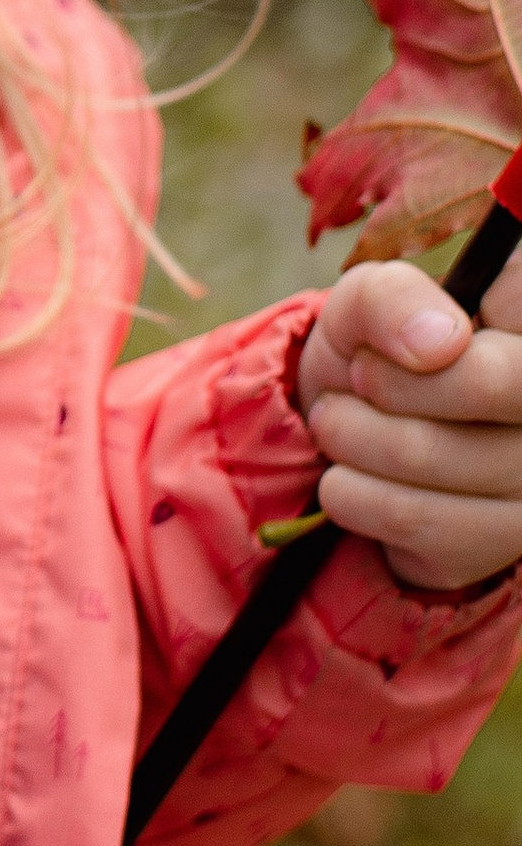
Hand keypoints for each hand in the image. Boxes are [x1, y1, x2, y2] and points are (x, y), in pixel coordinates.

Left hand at [294, 253, 521, 593]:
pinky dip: (348, 490)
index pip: (517, 299)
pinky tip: (353, 476)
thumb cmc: (376, 357)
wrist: (351, 449)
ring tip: (341, 423)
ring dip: (347, 433)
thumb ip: (393, 298)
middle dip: (383, 377)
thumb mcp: (366, 306)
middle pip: (483, 380)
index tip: (419, 338)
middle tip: (359, 379)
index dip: (444, 316)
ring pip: (426, 452)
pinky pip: (408, 515)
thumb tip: (439, 342)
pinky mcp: (502, 547)